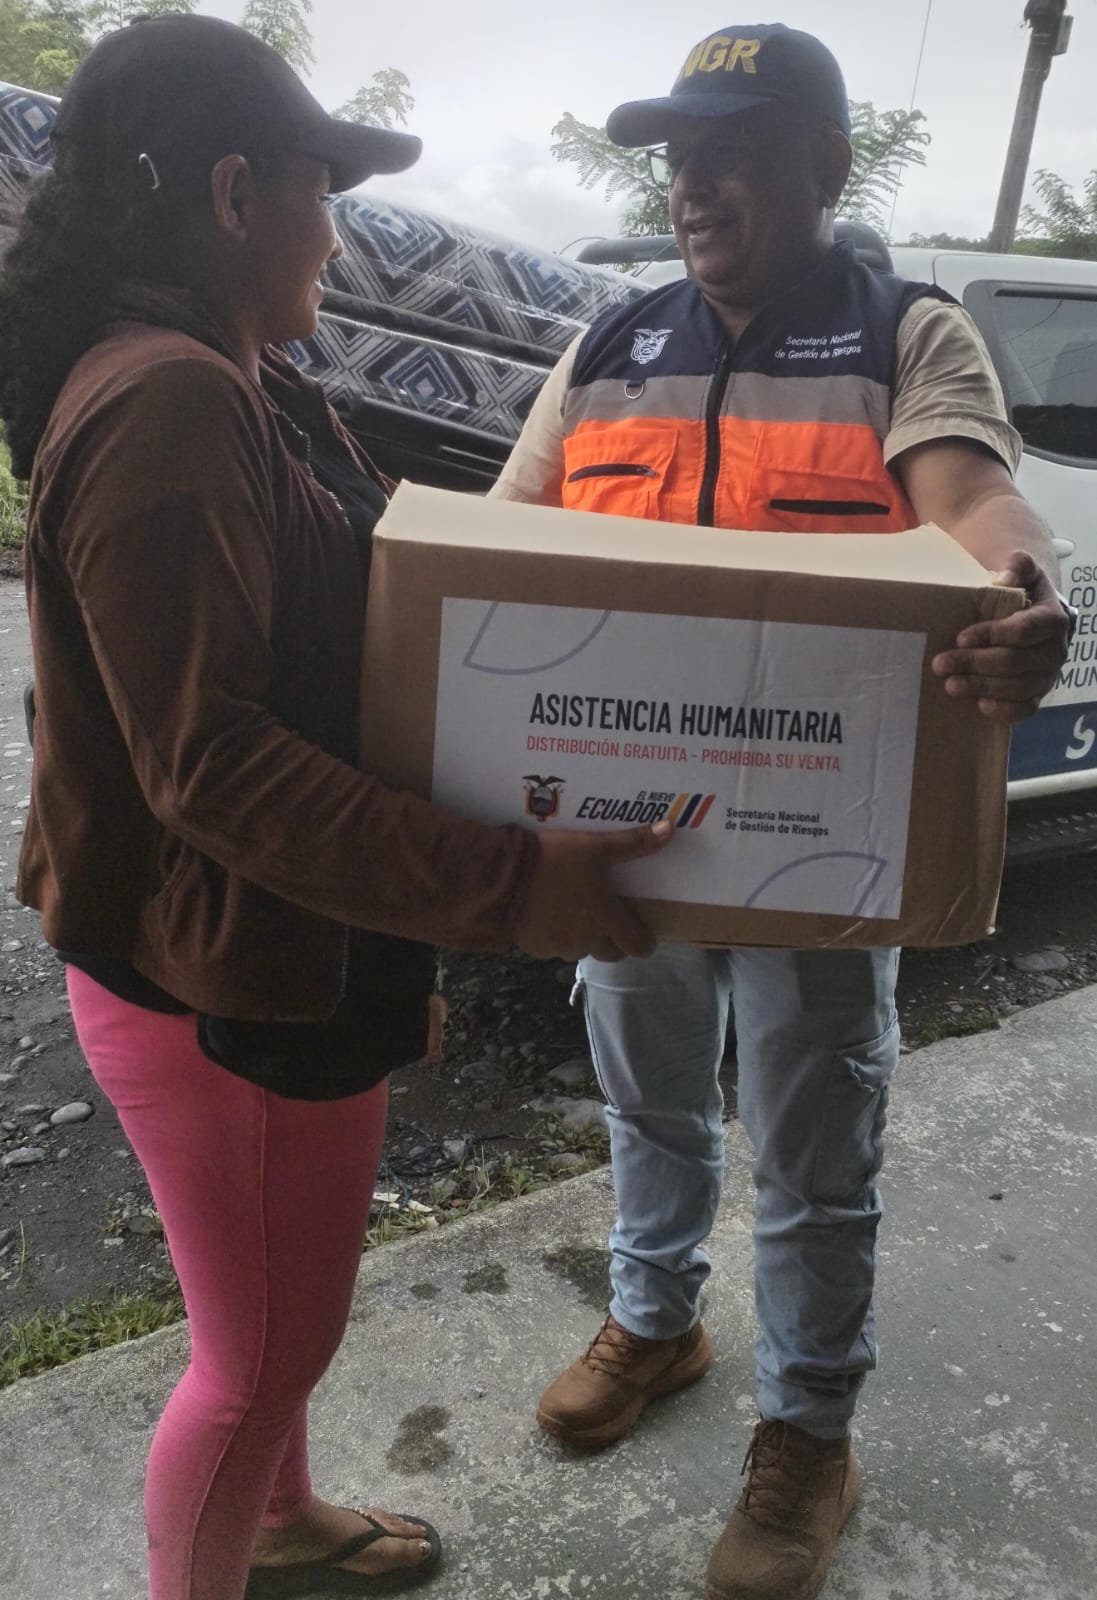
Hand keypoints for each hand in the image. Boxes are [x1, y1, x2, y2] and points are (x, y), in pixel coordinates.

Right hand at [514, 821, 672, 961]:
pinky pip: (554, 947)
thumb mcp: (596, 846)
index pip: (638, 945)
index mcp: (606, 918)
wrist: (504, 877)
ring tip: (576, 911)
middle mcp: (586, 940)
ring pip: (581, 950)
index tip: (643, 928)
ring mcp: (559, 947)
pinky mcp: (535, 947)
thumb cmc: (555, 861)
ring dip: (585, 937)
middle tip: (610, 918)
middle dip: (616, 940)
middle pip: (611, 953)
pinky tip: (549, 913)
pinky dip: (557, 935)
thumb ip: (633, 843)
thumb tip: (669, 829)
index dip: (645, 940)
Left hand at [931, 551, 1068, 724]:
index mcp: (1052, 620)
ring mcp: (1047, 675)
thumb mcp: (1024, 571)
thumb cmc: (1023, 592)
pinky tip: (980, 705)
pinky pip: (1026, 709)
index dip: (992, 635)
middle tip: (940, 664)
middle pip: (1015, 662)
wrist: (1035, 612)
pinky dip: (1004, 710)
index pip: (1024, 630)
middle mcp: (1055, 651)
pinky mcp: (1038, 694)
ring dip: (982, 687)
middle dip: (975, 664)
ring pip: (1018, 688)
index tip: (960, 637)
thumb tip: (1004, 576)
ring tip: (950, 685)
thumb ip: (1019, 565)